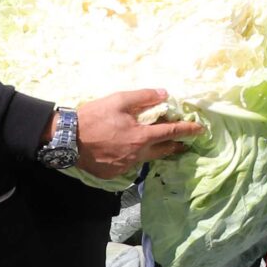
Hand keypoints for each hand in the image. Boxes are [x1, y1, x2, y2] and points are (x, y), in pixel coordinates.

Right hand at [72, 90, 203, 179]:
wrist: (66, 139)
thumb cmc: (93, 117)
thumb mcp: (118, 100)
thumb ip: (143, 97)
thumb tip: (164, 94)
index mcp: (141, 137)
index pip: (172, 132)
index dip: (188, 130)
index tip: (201, 130)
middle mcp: (137, 154)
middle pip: (164, 150)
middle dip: (176, 145)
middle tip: (184, 142)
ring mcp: (125, 166)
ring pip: (146, 157)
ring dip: (154, 150)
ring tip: (157, 143)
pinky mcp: (113, 172)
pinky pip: (129, 165)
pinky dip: (132, 156)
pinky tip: (127, 150)